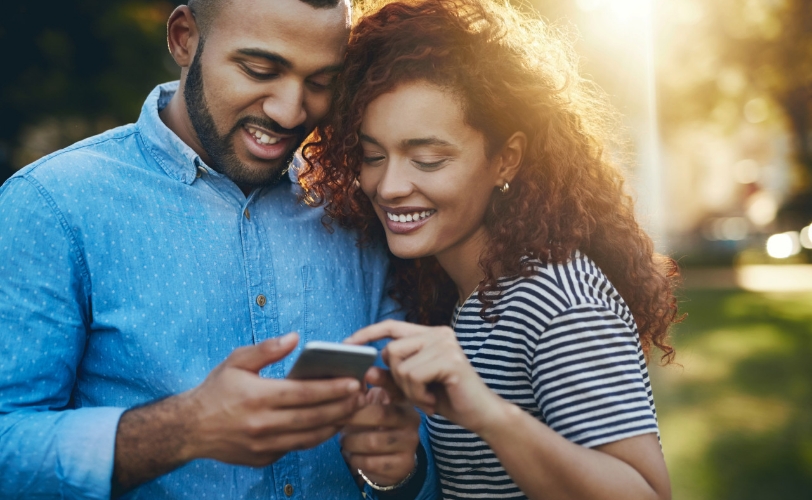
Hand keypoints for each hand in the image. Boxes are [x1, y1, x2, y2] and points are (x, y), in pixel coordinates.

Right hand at [183, 332, 364, 464]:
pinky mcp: (263, 458)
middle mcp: (262, 424)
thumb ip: (267, 349)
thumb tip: (295, 338)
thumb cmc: (216, 390)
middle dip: (341, 407)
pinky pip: (296, 447)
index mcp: (257, 396)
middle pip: (312, 417)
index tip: (353, 382)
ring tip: (351, 411)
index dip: (332, 388)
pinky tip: (328, 425)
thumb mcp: (236, 361)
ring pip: (309, 438)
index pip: (303, 393)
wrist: (189, 429)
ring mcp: (263, 445)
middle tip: (361, 397)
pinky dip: (315, 437)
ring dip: (334, 425)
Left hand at [340, 367, 421, 486]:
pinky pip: (370, 462)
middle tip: (336, 418)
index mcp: (403, 401)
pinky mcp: (403, 465)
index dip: (383, 379)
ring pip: (371, 441)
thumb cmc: (374, 427)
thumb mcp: (372, 404)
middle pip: (379, 414)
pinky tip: (353, 455)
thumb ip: (362, 389)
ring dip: (350, 442)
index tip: (368, 374)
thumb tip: (349, 368)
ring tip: (344, 440)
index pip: (395, 386)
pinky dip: (355, 459)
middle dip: (352, 416)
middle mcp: (412, 420)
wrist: (390, 461)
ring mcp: (410, 443)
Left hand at [345, 320, 505, 433]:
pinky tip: (432, 402)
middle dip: (395, 379)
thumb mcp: (411, 389)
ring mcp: (445, 344)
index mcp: (429, 334)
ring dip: (408, 390)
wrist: (480, 415)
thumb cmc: (446, 398)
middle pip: (390, 350)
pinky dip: (418, 395)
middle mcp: (438, 333)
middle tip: (416, 395)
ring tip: (426, 399)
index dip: (367, 334)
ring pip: (400, 366)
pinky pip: (413, 376)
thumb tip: (366, 370)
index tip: (347, 345)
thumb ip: (389, 378)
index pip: (391, 326)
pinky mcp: (449, 359)